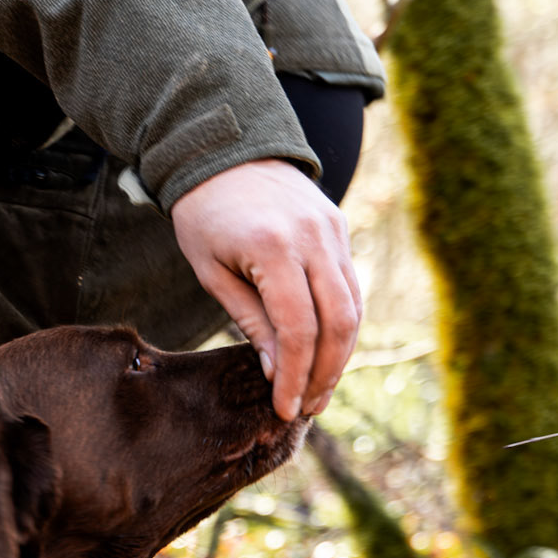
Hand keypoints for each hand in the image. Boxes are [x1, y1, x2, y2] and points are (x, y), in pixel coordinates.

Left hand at [169, 160, 361, 420]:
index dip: (294, 375)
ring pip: (353, 308)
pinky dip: (342, 325)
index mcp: (273, 248)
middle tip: (307, 408)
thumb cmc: (205, 214)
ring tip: (318, 390)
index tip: (284, 409)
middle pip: (337, 323)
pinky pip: (350, 287)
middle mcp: (313, 238)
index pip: (297, 329)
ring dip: (339, 356)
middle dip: (324, 374)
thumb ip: (250, 321)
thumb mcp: (212, 271)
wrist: (225, 149)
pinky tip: (325, 353)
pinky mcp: (340, 227)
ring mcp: (334, 230)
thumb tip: (278, 373)